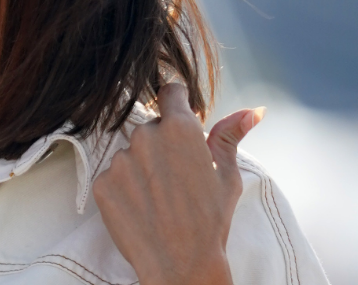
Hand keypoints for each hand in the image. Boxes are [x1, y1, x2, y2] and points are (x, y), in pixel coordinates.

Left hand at [92, 83, 263, 284]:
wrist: (181, 265)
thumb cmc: (211, 220)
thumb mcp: (228, 176)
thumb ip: (231, 136)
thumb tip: (254, 111)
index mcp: (179, 128)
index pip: (170, 92)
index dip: (178, 104)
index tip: (181, 119)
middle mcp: (145, 136)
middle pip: (151, 126)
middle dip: (162, 143)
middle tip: (177, 177)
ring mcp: (121, 159)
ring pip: (131, 152)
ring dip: (142, 167)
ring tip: (160, 197)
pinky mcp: (103, 183)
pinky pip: (113, 176)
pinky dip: (125, 189)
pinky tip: (143, 208)